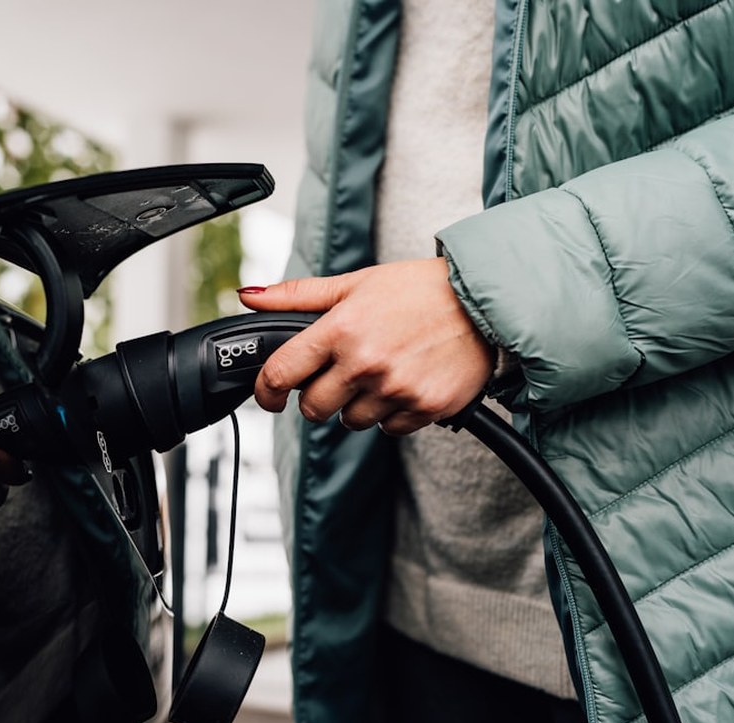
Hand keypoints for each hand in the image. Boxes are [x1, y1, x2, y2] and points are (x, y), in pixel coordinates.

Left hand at [238, 258, 494, 434]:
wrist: (485, 300)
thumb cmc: (419, 289)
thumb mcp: (356, 282)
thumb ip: (298, 295)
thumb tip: (248, 297)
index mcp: (341, 329)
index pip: (281, 373)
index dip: (265, 391)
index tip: (268, 397)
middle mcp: (365, 362)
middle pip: (314, 408)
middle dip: (318, 397)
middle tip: (339, 377)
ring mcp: (396, 389)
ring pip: (351, 422)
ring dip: (357, 405)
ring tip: (381, 374)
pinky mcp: (425, 408)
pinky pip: (389, 429)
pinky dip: (392, 414)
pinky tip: (405, 384)